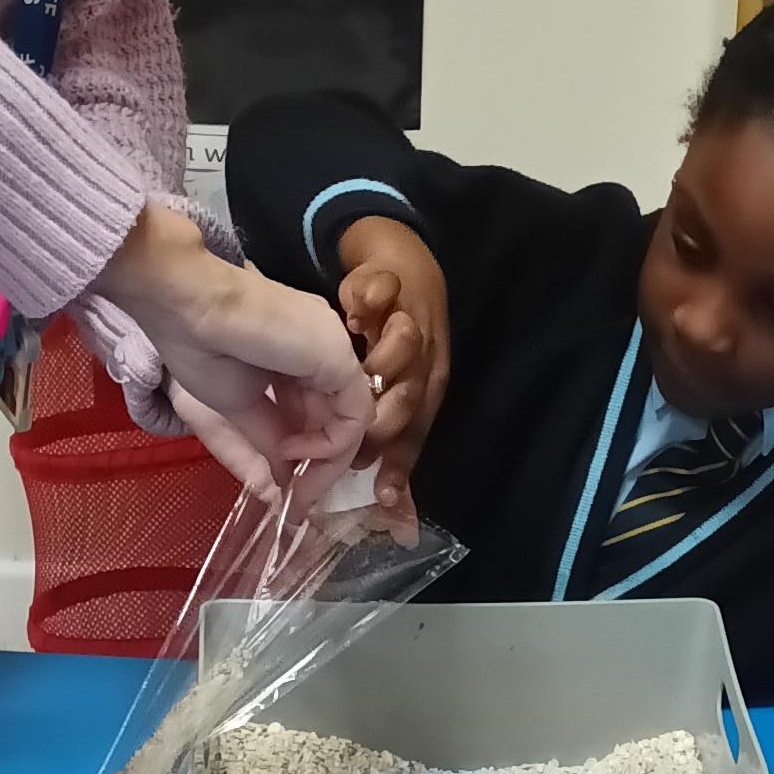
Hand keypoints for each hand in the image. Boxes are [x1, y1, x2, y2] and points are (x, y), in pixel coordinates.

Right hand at [102, 203, 371, 496]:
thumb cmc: (198, 346)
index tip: (291, 492)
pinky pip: (355, 413)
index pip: (319, 412)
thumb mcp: (235, 408)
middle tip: (299, 500)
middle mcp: (325, 350)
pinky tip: (294, 449)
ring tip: (296, 478)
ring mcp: (335, 350)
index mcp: (299, 355)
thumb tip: (279, 488)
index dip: (309, 455)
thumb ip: (264, 443)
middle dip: (321, 465)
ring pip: (352, 419)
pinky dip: (331, 444)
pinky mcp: (338, 357)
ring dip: (326, 460)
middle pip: (338, 417)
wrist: (186, 304)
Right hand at [334, 218, 449, 516]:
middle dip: (386, 416)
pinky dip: (367, 301)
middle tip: (354, 428)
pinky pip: (381, 290)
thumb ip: (377, 442)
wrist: (400, 264)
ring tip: (357, 366)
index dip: (401, 463)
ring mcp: (406, 317)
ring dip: (385, 356)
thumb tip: (383, 509)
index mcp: (422, 388)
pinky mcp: (387, 280)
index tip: (384, 498)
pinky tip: (350, 316)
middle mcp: (422, 358)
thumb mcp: (389, 391)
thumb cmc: (391, 339)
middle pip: (415, 393)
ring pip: (407, 342)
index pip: (415, 432)